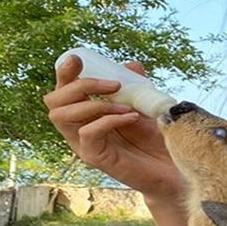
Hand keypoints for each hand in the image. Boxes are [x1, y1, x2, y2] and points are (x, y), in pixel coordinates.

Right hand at [43, 54, 183, 202]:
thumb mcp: (146, 105)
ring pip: (62, 116)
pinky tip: (132, 117)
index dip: (63, 73)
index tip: (77, 59)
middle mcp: (78, 127)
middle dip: (79, 85)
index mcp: (86, 112)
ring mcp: (83, 144)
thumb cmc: (156, 138)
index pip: (63, 89)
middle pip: (54, 101)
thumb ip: (137, 85)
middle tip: (114, 84)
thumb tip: (131, 64)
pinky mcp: (94, 158)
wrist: (172, 166)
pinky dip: (108, 120)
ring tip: (126, 106)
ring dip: (93, 103)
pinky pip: (88, 133)